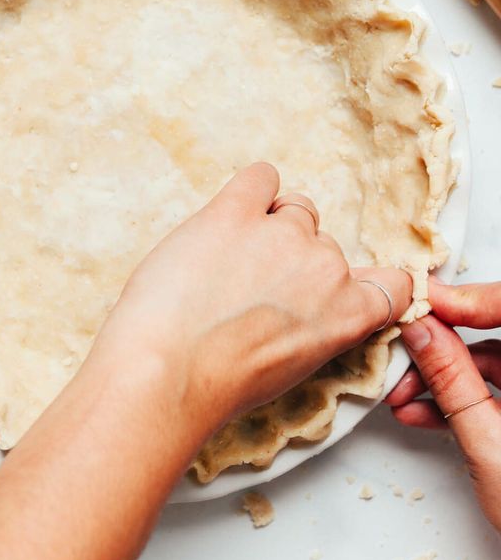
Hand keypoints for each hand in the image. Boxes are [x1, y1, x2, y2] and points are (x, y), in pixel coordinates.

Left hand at [93, 163, 412, 436]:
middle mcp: (326, 268)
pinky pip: (260, 177)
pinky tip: (229, 216)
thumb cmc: (219, 383)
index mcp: (348, 314)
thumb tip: (309, 306)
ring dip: (268, 225)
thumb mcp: (293, 367)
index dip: (361, 282)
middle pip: (323, 244)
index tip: (333, 286)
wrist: (167, 370)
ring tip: (228, 262)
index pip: (392, 284)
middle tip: (249, 290)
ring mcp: (282, 233)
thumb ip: (318, 327)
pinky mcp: (236, 211)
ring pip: (292, 209)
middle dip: (292, 260)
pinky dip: (249, 191)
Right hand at [386, 278, 500, 531]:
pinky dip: (460, 400)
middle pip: (495, 338)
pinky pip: (496, 391)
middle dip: (443, 348)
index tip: (425, 301)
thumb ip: (453, 382)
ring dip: (443, 380)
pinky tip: (422, 415)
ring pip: (491, 364)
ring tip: (401, 399)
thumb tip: (422, 330)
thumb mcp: (490, 447)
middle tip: (403, 354)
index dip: (467, 298)